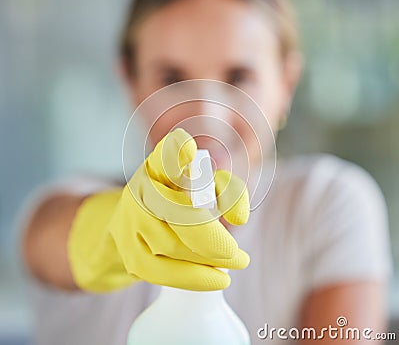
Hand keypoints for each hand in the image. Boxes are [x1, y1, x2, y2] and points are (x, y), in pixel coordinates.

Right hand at [68, 128, 249, 291]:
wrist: (135, 228)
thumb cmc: (177, 202)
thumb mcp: (200, 185)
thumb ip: (225, 190)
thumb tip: (239, 217)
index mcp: (159, 166)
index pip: (164, 154)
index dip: (175, 152)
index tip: (188, 149)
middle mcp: (142, 189)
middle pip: (174, 210)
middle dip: (210, 236)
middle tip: (238, 253)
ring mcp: (130, 222)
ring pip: (171, 245)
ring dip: (209, 259)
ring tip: (237, 262)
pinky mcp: (129, 253)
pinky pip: (161, 272)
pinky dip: (194, 278)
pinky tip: (216, 279)